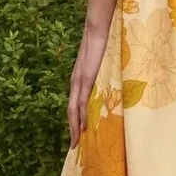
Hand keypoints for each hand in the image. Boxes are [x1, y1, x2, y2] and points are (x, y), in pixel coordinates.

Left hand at [67, 22, 110, 146]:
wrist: (96, 30)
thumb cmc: (100, 43)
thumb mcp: (98, 62)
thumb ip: (98, 71)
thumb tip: (105, 78)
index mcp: (77, 79)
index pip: (74, 104)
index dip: (74, 120)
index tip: (77, 133)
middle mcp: (75, 82)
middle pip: (71, 110)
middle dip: (71, 129)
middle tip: (74, 145)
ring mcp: (79, 81)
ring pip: (73, 109)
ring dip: (74, 127)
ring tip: (76, 142)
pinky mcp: (85, 79)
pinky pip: (81, 101)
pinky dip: (81, 116)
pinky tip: (82, 126)